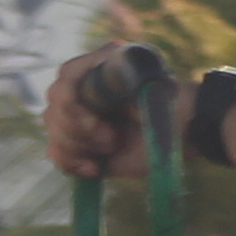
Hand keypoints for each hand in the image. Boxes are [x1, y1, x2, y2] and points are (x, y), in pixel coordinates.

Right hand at [40, 43, 152, 181]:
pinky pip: (57, 154)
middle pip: (54, 110)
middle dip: (80, 130)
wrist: (181, 130)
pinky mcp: (80, 144)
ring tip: (112, 145)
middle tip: (112, 137)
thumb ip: (117, 79)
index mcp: (95, 68)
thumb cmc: (165, 101)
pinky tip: (95, 167)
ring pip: (55, 133)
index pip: (65, 80)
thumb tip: (91, 92)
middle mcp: (81, 90)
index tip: (94, 122)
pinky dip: (72, 163)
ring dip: (81, 146)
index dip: (72, 104)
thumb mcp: (145, 82)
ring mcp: (78, 118)